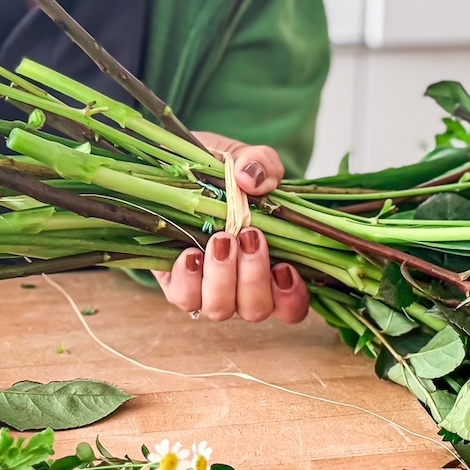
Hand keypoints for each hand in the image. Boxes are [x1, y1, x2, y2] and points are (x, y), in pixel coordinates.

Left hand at [153, 134, 309, 323]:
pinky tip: (190, 251)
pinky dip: (190, 278)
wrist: (177, 169)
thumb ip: (262, 163)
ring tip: (220, 239)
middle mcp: (241, 288)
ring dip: (223, 277)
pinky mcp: (177, 283)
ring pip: (221, 309)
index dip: (292, 298)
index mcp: (272, 268)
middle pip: (256, 310)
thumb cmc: (222, 172)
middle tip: (248, 236)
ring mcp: (208, 289)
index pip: (291, 307)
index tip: (284, 268)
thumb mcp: (246, 159)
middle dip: (254, 278)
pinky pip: (185, 298)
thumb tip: (252, 180)